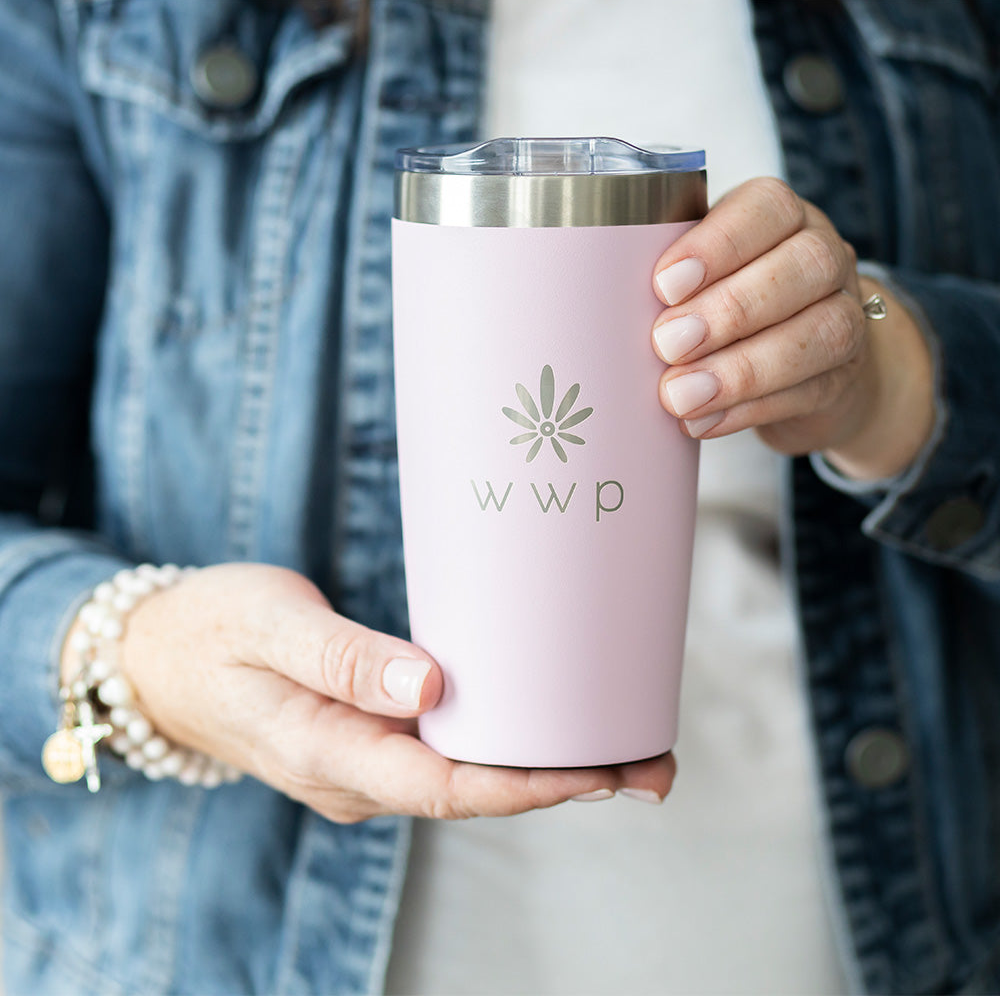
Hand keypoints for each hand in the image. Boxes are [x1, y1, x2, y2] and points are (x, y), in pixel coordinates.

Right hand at [62, 564, 674, 821]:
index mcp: (328, 754)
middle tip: (651, 764)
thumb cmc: (208, 630)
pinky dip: (508, 745)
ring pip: (470, 778)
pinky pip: (450, 753)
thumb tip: (429, 685)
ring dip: (548, 769)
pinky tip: (549, 725)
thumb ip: (341, 656)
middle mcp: (356, 775)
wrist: (157, 658)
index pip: (446, 785)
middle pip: (475, 793)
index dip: (529, 784)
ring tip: (626, 748)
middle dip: (565, 784)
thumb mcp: (266, 625)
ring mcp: (364, 763)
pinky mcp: (371, 738)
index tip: (601, 771)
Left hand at [650, 177, 934, 479]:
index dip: (719, 245)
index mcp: (783, 219)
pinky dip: (750, 410)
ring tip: (681, 396)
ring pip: (822, 332)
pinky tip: (705, 422)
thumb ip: (670, 286)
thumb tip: (605, 317)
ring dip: (742, 369)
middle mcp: (826, 258)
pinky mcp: (841, 379)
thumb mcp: (699, 281)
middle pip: (806, 267)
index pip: (768, 208)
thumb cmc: (728, 308)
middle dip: (730, 309)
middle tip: (666, 345)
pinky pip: (809, 392)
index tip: (664, 285)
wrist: (802, 369)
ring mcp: (845, 317)